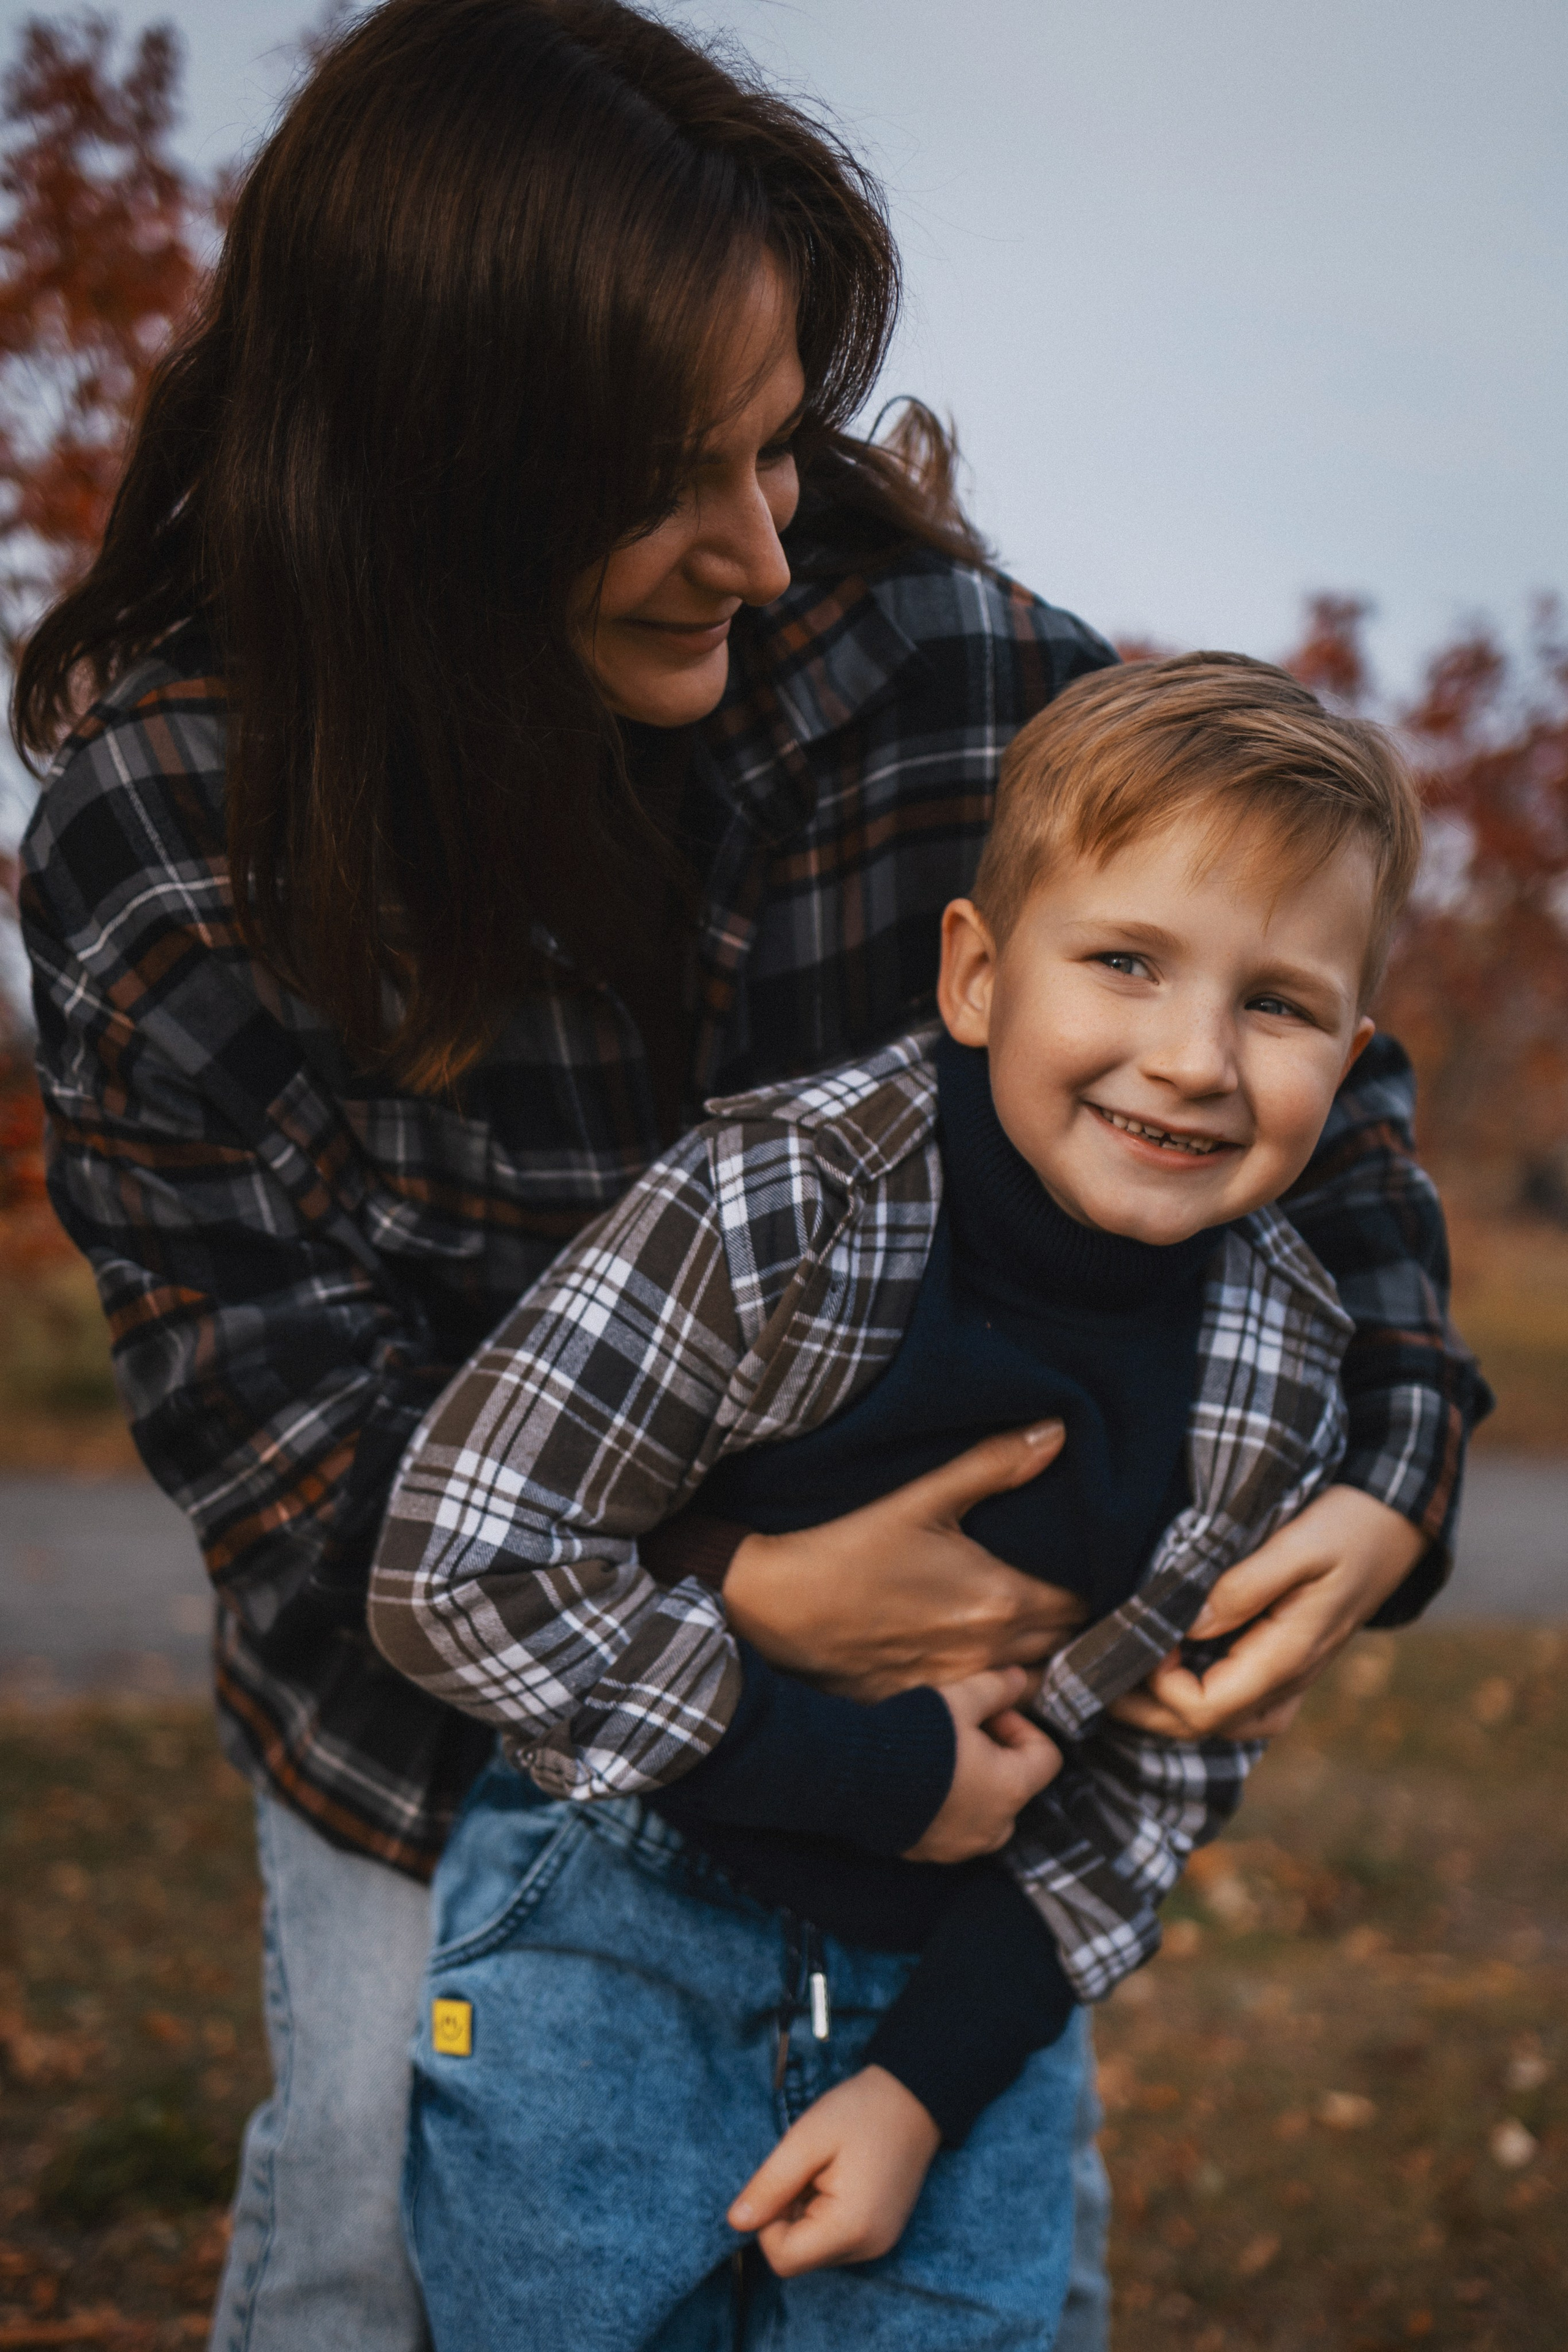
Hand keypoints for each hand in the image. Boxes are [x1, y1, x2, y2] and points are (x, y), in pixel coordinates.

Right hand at [722, 1425, 1087, 1701]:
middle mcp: (990, 1653)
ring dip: (1038, 1657)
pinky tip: (979, 1658)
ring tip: (1028, 1626)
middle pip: (1064, 1645)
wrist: (779, 1608)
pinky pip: (986, 1705)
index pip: (1084, 1605)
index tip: (1088, 1567)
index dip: (1092, 1586)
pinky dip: (995, 1686)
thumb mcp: (922, 1497)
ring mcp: (960, 1688)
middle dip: (1072, 1622)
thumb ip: (994, 1465)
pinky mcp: (928, 1708)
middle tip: (1064, 1590)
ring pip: (1031, 1682)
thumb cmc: (849, 1548)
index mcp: (1001, 1599)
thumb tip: (1057, 1433)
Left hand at [728, 2066, 941, 2274]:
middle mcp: (868, 2248)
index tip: (784, 2179)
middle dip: (787, 2215)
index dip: (768, 2221)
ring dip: (804, 2214)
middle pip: (798, 2257)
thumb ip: (770, 2185)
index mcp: (851, 2228)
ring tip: (824, 2171)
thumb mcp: (806, 2139)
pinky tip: (836, 2178)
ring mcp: (877, 2243)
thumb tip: (735, 2223)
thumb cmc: (859, 2112)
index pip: (783, 2258)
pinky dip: (823, 2214)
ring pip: (814, 2249)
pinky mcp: (879, 2234)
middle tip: (805, 2170)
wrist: (914, 2097)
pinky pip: (834, 2239)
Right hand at [902, 1666, 1061, 1860]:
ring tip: (943, 1757)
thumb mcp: (959, 1701)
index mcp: (1011, 1788)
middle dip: (998, 1756)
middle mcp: (993, 1826)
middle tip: (965, 1730)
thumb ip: (995, 1690)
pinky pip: (954, 1829)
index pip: (1046, 1757)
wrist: (854, 1778)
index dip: (1023, 1727)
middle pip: (1016, 1786)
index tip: (991, 1713)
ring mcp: (961, 1845)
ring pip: (987, 1812)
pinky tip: (920, 1780)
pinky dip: (948, 1807)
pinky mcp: (930, 1853)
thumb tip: (1019, 1678)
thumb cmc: (916, 1739)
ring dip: (976, 1784)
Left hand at [1110, 1485, 1425, 1740]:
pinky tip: (1160, 1662)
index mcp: (1287, 1657)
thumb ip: (1242, 1586)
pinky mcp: (1283, 1663)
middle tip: (1096, 1668)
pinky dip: (1189, 1692)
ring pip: (1215, 1721)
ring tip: (1119, 1668)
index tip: (1136, 1639)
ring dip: (1162, 1705)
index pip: (1204, 1708)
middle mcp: (1286, 1681)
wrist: (1395, 1524)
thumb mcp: (1299, 1543)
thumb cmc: (1349, 1525)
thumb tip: (1186, 1626)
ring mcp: (1287, 1678)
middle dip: (1144, 1707)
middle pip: (1201, 1728)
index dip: (1158, 1688)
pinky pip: (1231, 1701)